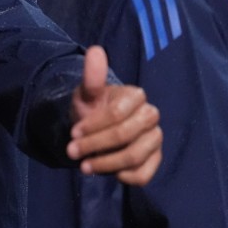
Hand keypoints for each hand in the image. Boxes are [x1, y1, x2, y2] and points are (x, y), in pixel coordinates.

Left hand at [66, 46, 162, 184]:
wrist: (96, 127)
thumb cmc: (93, 107)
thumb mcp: (86, 92)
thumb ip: (91, 75)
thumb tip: (95, 50)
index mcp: (136, 96)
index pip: (117, 114)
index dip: (93, 126)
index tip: (73, 133)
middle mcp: (151, 116)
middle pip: (126, 136)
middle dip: (96, 146)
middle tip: (72, 152)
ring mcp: (155, 139)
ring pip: (134, 156)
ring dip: (105, 164)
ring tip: (84, 166)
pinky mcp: (155, 159)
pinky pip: (144, 174)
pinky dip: (123, 176)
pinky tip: (107, 172)